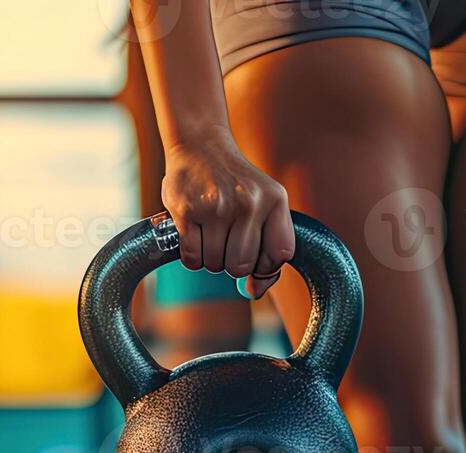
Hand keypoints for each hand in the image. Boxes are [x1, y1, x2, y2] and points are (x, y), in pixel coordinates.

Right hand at [162, 132, 293, 299]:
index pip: (278, 256)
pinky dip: (191, 255)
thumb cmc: (235, 184)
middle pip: (240, 266)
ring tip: (209, 231)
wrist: (200, 146)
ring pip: (214, 265)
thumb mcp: (264, 203)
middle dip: (231, 262)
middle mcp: (248, 202)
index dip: (264, 266)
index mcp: (274, 200)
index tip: (254, 255)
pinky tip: (194, 233)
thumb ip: (268, 247)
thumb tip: (253, 292)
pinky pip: (192, 259)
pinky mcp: (186, 212)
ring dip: (210, 257)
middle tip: (226, 240)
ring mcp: (216, 207)